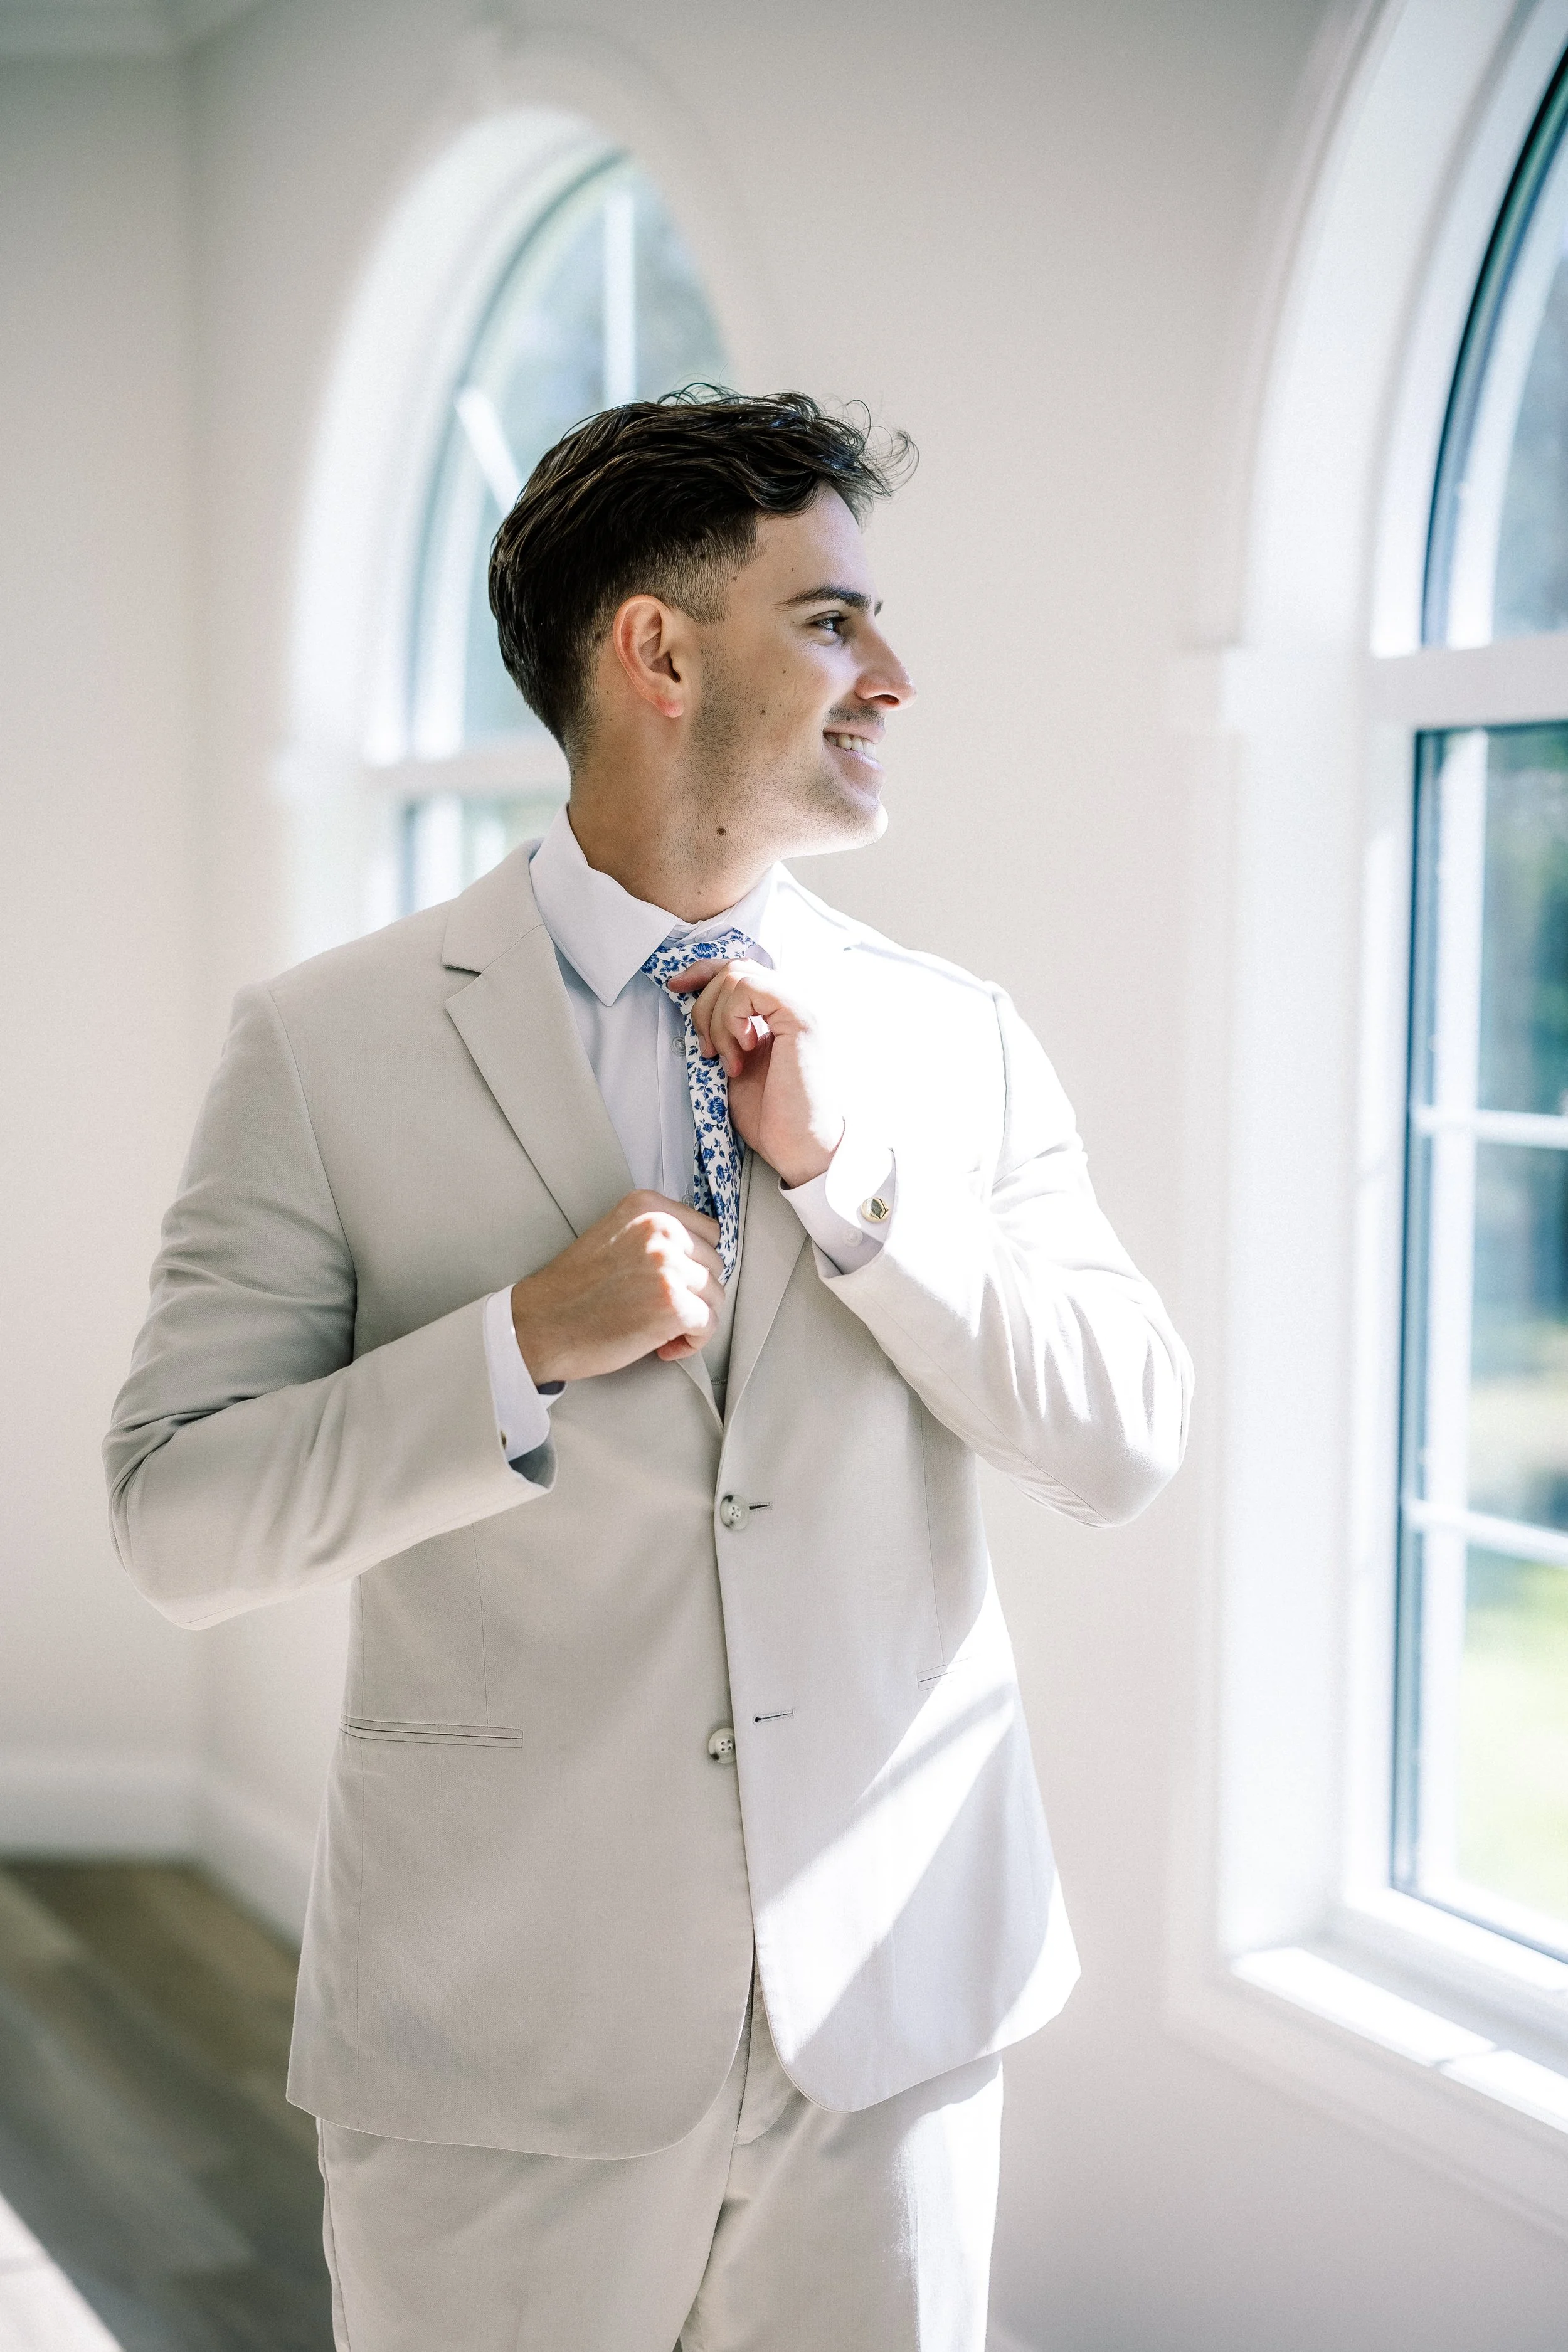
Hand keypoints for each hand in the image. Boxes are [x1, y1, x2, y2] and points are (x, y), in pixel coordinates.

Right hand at [510, 1192, 723, 1383]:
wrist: (541, 1325)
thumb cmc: (573, 1289)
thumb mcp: (614, 1236)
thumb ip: (654, 1236)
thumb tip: (698, 1258)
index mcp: (647, 1207)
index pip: (709, 1231)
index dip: (697, 1263)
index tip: (681, 1282)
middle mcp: (661, 1230)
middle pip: (715, 1264)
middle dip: (696, 1293)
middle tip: (665, 1312)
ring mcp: (669, 1267)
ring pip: (716, 1296)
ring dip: (694, 1319)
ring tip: (662, 1332)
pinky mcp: (673, 1306)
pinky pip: (709, 1325)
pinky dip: (692, 1342)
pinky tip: (664, 1347)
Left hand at [668, 961, 844, 1188]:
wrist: (797, 1144)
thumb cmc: (769, 1113)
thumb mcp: (732, 1060)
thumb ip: (722, 1029)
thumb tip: (691, 1004)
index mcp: (777, 1012)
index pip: (739, 969)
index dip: (702, 973)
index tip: (675, 988)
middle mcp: (792, 1002)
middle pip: (733, 966)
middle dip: (703, 1003)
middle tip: (707, 1049)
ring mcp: (799, 1005)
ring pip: (737, 975)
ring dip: (717, 1020)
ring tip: (728, 1059)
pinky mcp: (800, 1015)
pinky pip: (750, 987)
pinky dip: (732, 1017)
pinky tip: (742, 1050)